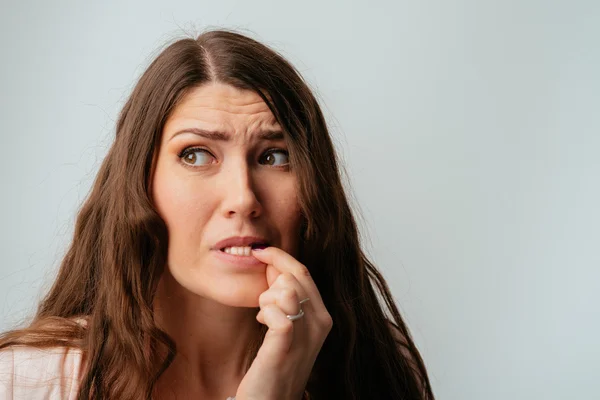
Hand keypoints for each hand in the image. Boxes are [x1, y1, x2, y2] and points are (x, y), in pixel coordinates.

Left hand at [234, 247, 332, 399]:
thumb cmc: (276, 364)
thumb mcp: (288, 326)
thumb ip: (284, 297)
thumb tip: (274, 267)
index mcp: (322, 316)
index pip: (303, 272)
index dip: (280, 257)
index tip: (260, 251)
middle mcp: (320, 323)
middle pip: (295, 275)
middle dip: (271, 278)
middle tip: (262, 300)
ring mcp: (306, 336)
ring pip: (285, 289)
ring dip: (266, 298)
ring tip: (263, 317)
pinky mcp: (285, 347)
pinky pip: (277, 311)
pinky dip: (265, 312)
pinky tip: (262, 324)